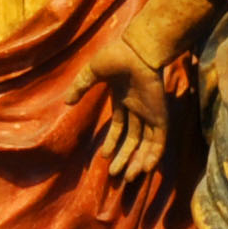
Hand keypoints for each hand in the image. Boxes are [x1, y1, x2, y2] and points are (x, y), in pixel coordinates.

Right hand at [63, 27, 178, 211]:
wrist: (137, 51)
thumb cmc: (116, 56)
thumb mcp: (92, 72)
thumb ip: (80, 87)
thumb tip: (67, 102)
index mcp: (123, 99)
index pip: (119, 128)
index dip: (113, 142)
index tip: (104, 157)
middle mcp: (138, 109)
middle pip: (133, 140)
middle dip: (124, 157)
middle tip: (115, 175)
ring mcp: (151, 113)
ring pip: (145, 144)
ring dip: (136, 161)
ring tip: (127, 177)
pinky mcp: (160, 116)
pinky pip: (159, 141)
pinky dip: (153, 156)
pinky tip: (144, 169)